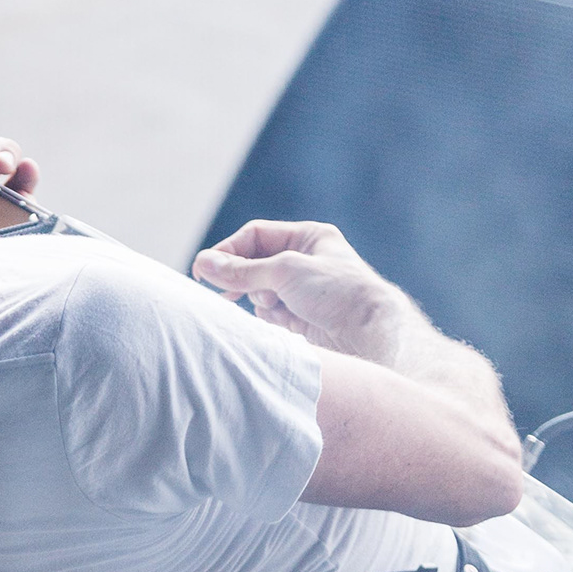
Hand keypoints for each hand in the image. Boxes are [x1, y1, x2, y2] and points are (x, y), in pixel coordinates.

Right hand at [193, 219, 410, 365]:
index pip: (256, 236)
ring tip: (273, 305)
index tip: (205, 269)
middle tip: (222, 292)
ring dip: (259, 298)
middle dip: (242, 277)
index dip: (230, 250)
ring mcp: (302, 292)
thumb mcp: (285, 271)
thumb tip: (203, 263)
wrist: (369, 335)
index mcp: (309, 238)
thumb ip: (241, 270)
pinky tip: (282, 322)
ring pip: (258, 291)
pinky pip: (268, 313)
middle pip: (254, 264)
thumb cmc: (337, 292)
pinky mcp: (300, 319)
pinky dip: (267, 317)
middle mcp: (305, 262)